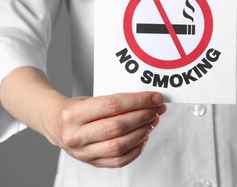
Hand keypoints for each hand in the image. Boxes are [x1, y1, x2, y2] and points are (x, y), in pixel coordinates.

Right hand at [46, 92, 165, 167]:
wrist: (55, 124)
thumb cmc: (76, 109)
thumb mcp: (90, 99)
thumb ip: (116, 102)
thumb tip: (149, 101)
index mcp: (73, 114)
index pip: (113, 105)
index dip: (138, 101)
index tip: (155, 97)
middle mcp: (76, 135)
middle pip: (118, 126)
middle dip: (144, 116)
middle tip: (157, 109)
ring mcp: (82, 152)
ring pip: (120, 146)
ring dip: (143, 132)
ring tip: (152, 121)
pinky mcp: (91, 163)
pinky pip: (119, 161)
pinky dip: (136, 149)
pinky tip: (143, 137)